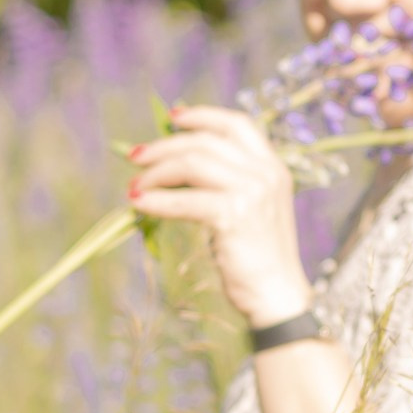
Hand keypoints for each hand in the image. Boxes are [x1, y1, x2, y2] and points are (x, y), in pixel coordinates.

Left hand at [126, 106, 310, 328]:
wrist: (277, 296)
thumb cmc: (258, 258)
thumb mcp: (250, 210)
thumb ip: (227, 183)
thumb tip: (174, 166)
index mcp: (272, 167)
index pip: (238, 125)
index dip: (203, 116)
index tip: (174, 118)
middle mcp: (266, 173)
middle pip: (205, 142)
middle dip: (164, 146)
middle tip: (136, 157)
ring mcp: (253, 192)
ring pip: (192, 164)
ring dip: (156, 172)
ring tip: (135, 187)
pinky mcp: (235, 215)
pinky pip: (184, 199)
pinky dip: (157, 200)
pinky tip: (140, 205)